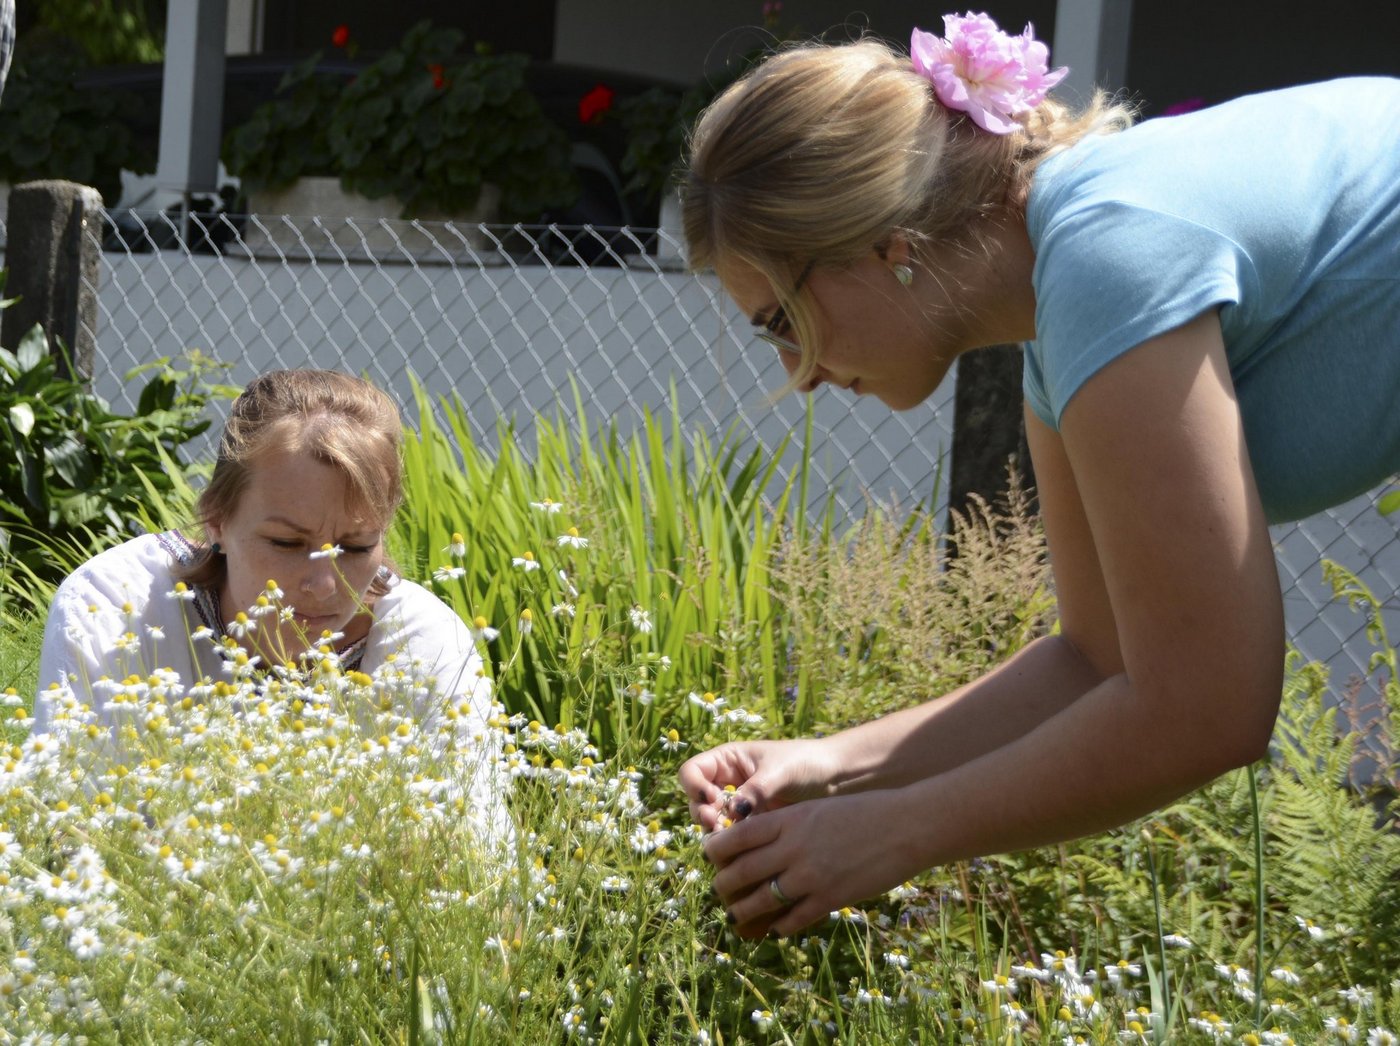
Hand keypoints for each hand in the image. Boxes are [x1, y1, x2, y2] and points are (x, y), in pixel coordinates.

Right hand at [678, 738, 839, 831]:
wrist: (836, 779)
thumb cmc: (806, 763)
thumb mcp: (779, 772)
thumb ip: (755, 790)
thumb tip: (731, 813)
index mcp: (727, 760)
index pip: (692, 772)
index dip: (694, 787)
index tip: (712, 799)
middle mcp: (727, 782)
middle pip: (696, 800)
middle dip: (702, 814)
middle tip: (716, 826)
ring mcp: (738, 806)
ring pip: (710, 822)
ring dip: (714, 832)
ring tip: (729, 840)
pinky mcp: (751, 826)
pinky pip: (732, 838)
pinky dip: (732, 845)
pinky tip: (742, 852)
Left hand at [702, 788, 923, 938]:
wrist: (905, 826)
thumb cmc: (863, 812)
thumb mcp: (817, 809)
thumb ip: (787, 825)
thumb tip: (758, 842)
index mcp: (789, 820)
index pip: (737, 837)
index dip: (716, 849)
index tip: (709, 856)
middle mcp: (793, 848)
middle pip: (741, 871)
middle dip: (723, 884)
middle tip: (719, 889)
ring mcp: (810, 876)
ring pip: (761, 900)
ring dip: (743, 910)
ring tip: (735, 916)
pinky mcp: (830, 898)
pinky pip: (793, 919)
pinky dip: (779, 926)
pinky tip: (774, 928)